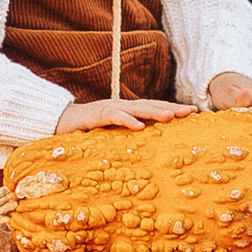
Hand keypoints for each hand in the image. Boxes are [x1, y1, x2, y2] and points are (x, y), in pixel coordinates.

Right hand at [51, 96, 184, 133]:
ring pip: (136, 108)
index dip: (173, 108)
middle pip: (150, 105)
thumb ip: (129, 137)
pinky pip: (113, 116)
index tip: (194, 112)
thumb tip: (149, 145)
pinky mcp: (96, 115)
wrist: (58, 122)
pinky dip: (127, 120)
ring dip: (154, 112)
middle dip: (171, 108)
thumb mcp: (113, 134)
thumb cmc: (87, 130)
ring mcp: (109, 108)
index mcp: (127, 111)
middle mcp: (121, 107)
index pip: (154, 108)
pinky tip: (139, 126)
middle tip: (191, 111)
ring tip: (171, 117)